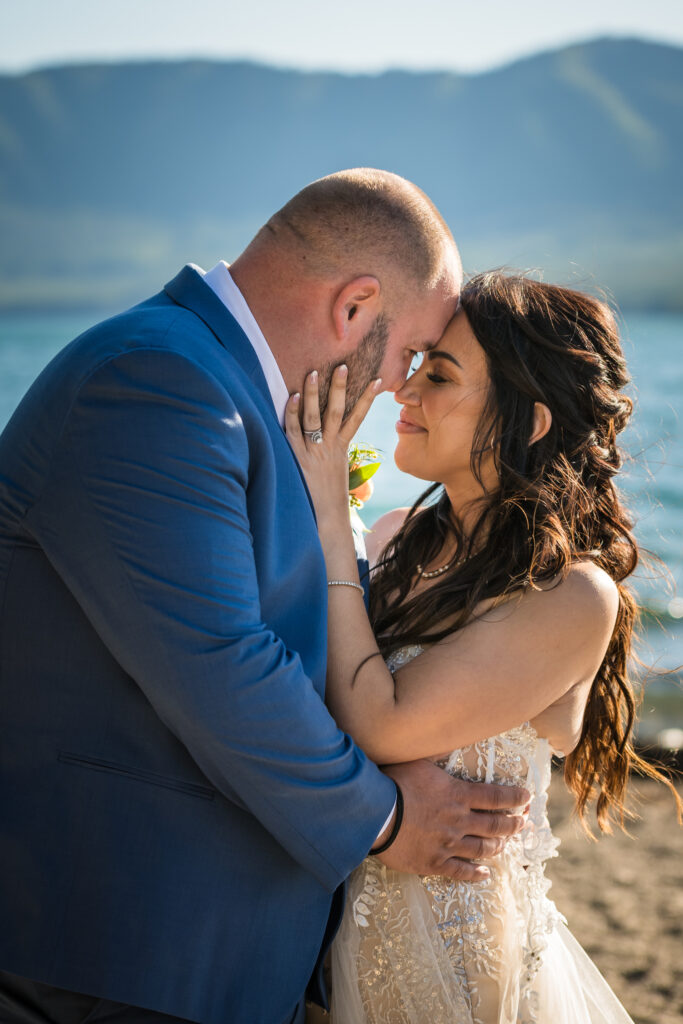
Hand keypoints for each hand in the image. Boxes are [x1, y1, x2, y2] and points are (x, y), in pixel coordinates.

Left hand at [285, 365, 380, 526]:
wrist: (326, 522)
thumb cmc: (329, 501)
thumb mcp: (336, 475)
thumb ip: (335, 456)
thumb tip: (333, 444)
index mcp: (341, 449)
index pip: (357, 417)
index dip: (366, 398)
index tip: (376, 380)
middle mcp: (330, 447)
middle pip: (337, 411)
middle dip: (340, 387)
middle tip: (342, 365)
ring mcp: (315, 452)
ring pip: (316, 418)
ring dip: (316, 394)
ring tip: (315, 372)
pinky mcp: (298, 459)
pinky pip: (295, 432)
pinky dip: (294, 414)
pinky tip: (293, 397)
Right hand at [375, 759, 529, 881]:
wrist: (376, 814)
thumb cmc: (394, 782)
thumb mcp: (419, 761)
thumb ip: (437, 757)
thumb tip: (446, 738)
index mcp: (458, 795)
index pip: (495, 797)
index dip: (514, 797)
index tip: (526, 798)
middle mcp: (459, 820)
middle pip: (495, 825)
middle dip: (513, 824)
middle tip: (522, 823)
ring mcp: (448, 844)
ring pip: (482, 849)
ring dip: (498, 847)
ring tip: (505, 845)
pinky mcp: (434, 863)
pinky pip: (461, 872)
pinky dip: (476, 874)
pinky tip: (484, 874)